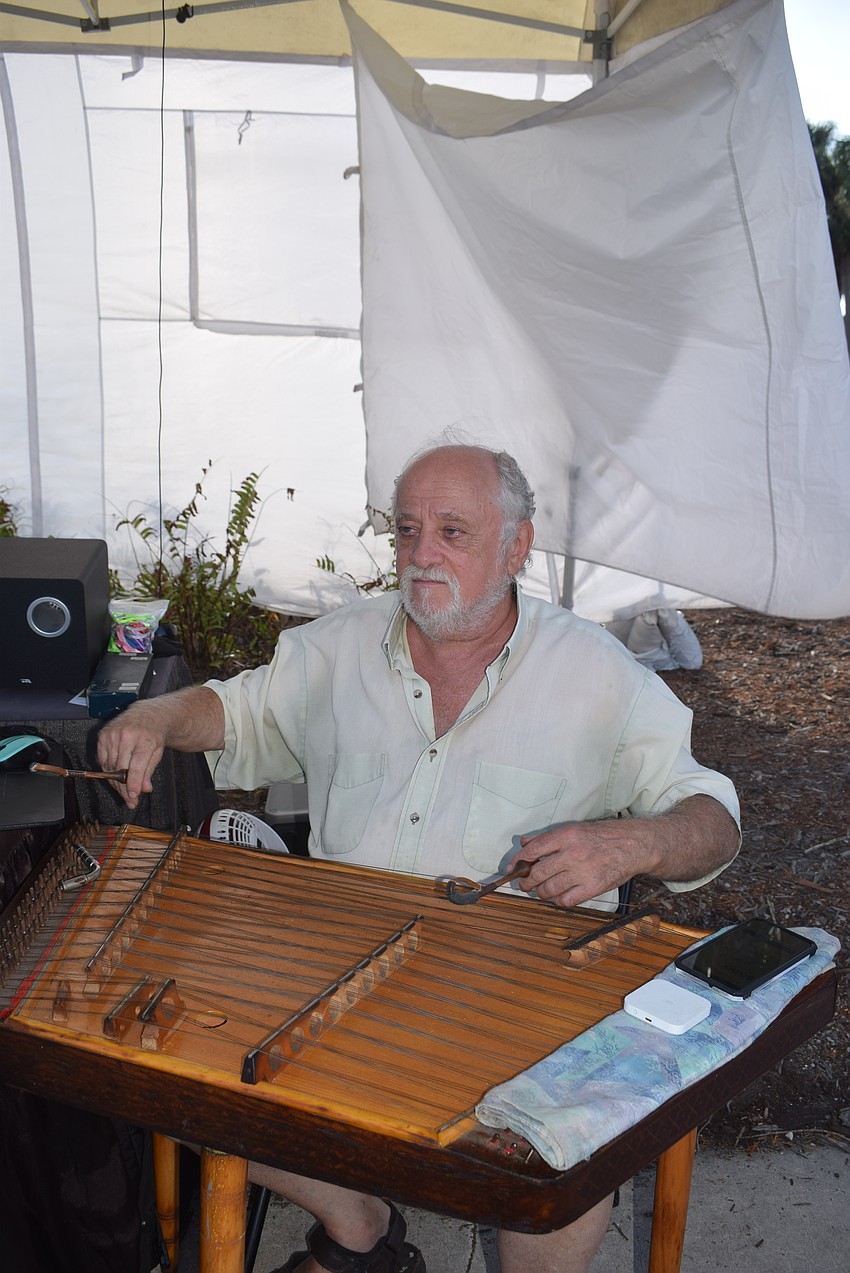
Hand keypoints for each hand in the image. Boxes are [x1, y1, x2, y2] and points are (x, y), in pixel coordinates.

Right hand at [97, 702, 166, 809]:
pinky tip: (115, 777)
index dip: (133, 783)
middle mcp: (127, 735)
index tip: (133, 796)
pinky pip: (102, 760)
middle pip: (121, 768)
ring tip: (124, 791)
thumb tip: (144, 789)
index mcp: (145, 739)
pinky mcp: (103, 736)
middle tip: (130, 800)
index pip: (137, 765)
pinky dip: (108, 771)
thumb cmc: (153, 735)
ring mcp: (113, 734)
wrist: (145, 715)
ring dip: (116, 782)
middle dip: (125, 787)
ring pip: (110, 767)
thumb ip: (149, 771)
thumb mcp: (157, 752)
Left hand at [517, 820, 641, 909]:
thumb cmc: (604, 837)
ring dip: (541, 893)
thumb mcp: (575, 829)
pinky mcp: (593, 888)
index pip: (533, 849)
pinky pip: (566, 900)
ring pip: (549, 888)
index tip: (512, 868)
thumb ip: (548, 837)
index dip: (518, 861)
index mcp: (567, 835)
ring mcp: (583, 872)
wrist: (633, 845)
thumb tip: (525, 843)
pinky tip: (558, 897)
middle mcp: (573, 853)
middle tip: (524, 885)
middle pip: (538, 872)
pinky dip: (558, 901)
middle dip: (527, 882)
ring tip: (540, 891)